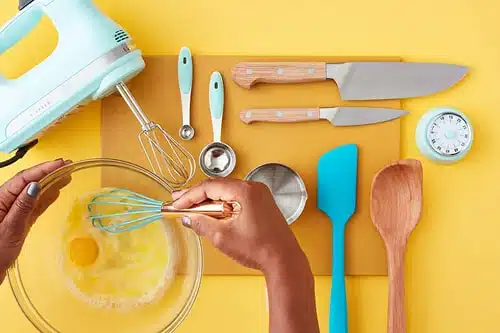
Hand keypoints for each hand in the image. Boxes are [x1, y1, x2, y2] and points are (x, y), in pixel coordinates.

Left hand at [0, 159, 69, 282]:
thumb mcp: (10, 229)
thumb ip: (23, 206)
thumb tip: (35, 185)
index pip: (24, 179)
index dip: (43, 169)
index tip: (60, 163)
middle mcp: (6, 202)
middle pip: (29, 182)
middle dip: (48, 172)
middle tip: (68, 165)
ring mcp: (13, 212)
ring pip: (34, 193)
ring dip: (50, 183)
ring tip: (67, 175)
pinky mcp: (19, 222)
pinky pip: (35, 206)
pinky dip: (46, 198)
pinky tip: (56, 192)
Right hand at [172, 178, 306, 273]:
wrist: (284, 259)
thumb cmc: (260, 248)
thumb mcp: (223, 237)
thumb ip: (202, 224)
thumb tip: (189, 218)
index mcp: (245, 191)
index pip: (209, 187)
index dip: (190, 195)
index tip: (177, 204)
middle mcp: (254, 188)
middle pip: (218, 186)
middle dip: (198, 195)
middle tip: (179, 201)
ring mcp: (260, 194)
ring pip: (227, 191)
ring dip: (210, 200)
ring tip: (192, 208)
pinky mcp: (262, 203)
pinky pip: (237, 197)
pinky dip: (223, 204)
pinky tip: (212, 212)